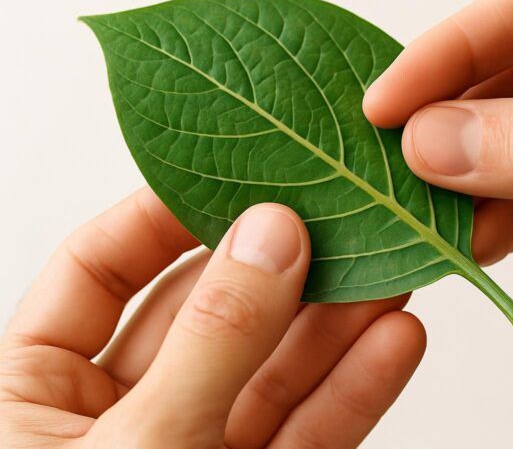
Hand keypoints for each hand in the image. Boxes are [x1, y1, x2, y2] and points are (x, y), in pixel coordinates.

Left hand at [0, 188, 425, 447]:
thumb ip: (208, 341)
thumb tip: (270, 234)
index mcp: (35, 385)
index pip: (104, 266)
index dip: (170, 211)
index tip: (243, 171)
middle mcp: (119, 410)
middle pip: (209, 310)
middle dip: (281, 265)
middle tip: (343, 213)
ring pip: (272, 370)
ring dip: (335, 321)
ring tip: (393, 267)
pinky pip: (306, 432)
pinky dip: (354, 391)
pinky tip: (396, 341)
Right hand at [363, 0, 512, 349]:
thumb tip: (437, 141)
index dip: (447, 52)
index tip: (386, 102)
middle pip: (502, 82)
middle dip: (444, 124)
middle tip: (387, 164)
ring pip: (502, 148)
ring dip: (457, 181)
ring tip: (414, 212)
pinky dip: (486, 225)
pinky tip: (462, 243)